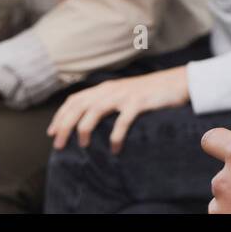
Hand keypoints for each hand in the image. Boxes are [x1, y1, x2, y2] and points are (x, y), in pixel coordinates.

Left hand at [46, 67, 189, 153]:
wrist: (179, 82)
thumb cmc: (152, 91)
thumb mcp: (125, 93)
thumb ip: (108, 101)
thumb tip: (90, 118)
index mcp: (105, 88)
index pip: (75, 100)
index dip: (60, 116)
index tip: (51, 132)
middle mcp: (111, 89)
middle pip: (79, 107)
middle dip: (64, 126)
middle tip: (58, 145)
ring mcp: (124, 95)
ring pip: (94, 111)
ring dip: (84, 129)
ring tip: (82, 145)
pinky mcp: (139, 102)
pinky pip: (122, 121)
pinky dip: (115, 136)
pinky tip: (114, 149)